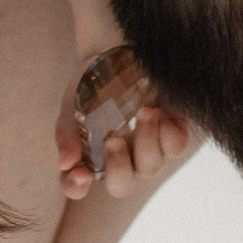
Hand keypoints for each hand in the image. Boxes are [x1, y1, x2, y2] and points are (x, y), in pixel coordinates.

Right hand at [54, 95, 192, 202]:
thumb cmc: (90, 87)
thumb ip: (68, 133)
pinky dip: (170, 133)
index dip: (76, 186)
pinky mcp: (171, 135)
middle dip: (118, 168)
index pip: (77, 186)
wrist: (117, 55)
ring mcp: (147, 152)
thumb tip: (66, 162)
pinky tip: (163, 112)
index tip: (80, 174)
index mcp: (89, 159)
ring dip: (147, 142)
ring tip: (145, 111)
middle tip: (113, 141)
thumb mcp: (72, 104)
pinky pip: (176, 146)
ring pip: (151, 166)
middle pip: (121, 185)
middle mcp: (120, 163)